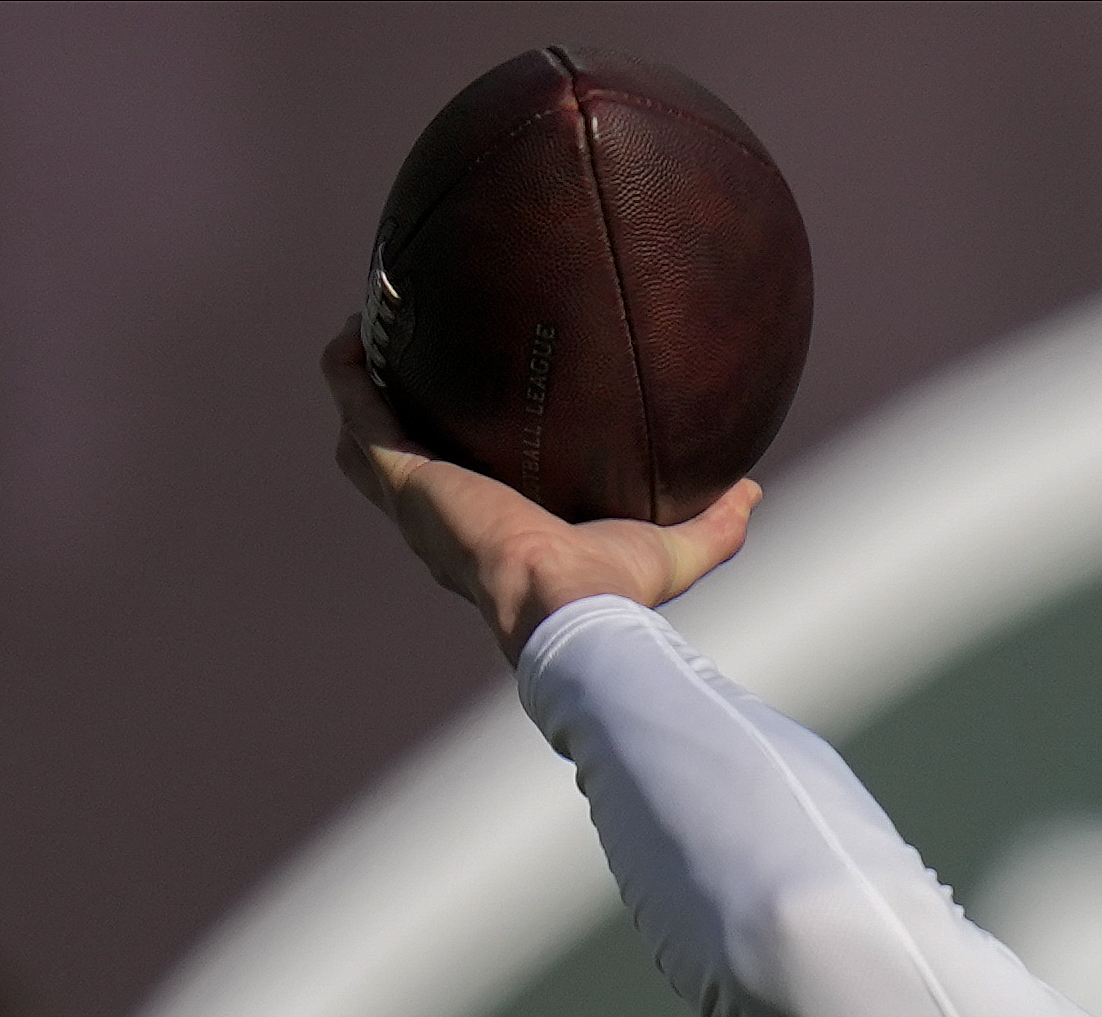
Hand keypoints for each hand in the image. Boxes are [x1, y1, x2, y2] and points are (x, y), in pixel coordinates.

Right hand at [323, 325, 757, 660]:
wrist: (570, 606)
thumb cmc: (614, 595)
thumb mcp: (670, 552)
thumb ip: (712, 524)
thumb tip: (752, 491)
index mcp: (494, 542)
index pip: (467, 502)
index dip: (461, 463)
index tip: (476, 420)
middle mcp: (444, 524)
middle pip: (399, 471)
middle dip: (397, 419)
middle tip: (412, 367)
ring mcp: (415, 500)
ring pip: (362, 439)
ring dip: (360, 389)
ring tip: (372, 336)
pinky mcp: (402, 473)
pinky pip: (356, 407)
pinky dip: (348, 368)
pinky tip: (358, 326)